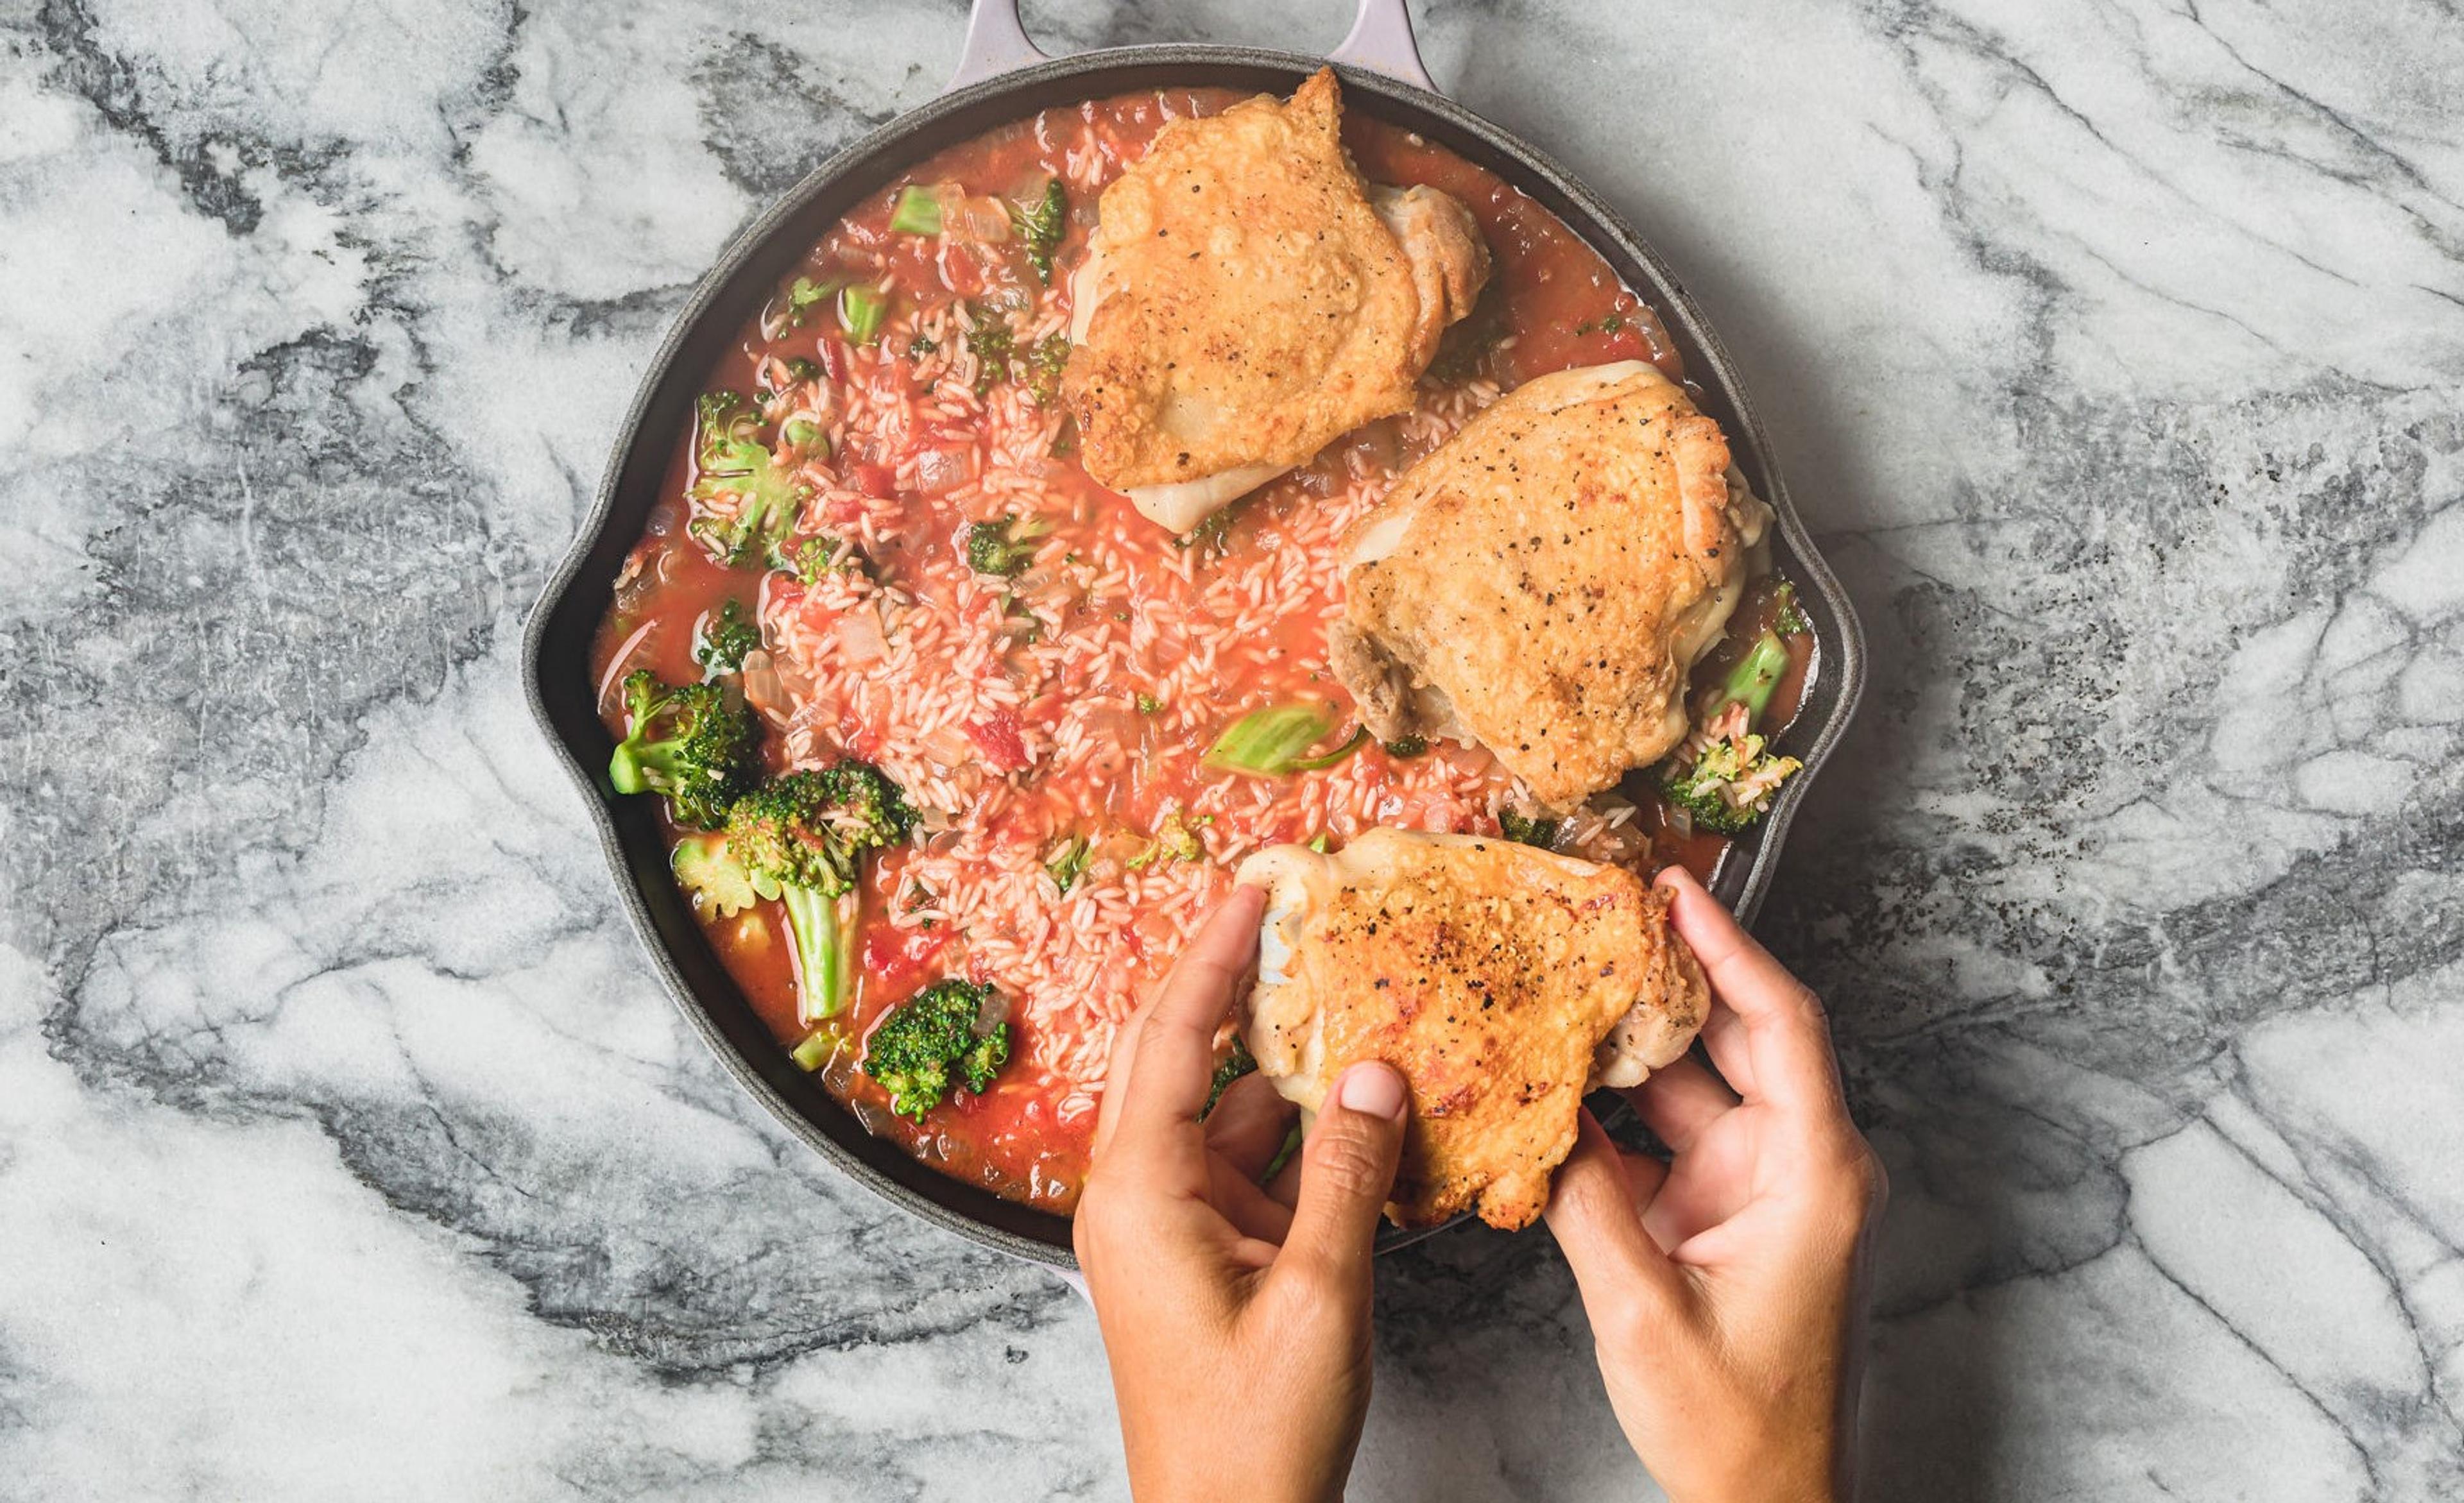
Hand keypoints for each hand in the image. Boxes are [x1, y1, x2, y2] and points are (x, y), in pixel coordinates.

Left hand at [1076, 883, 1411, 1502]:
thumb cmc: (1254, 1434)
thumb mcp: (1319, 1295)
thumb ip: (1347, 1175)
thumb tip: (1373, 1074)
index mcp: (1141, 1193)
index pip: (1171, 1037)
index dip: (1213, 956)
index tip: (1252, 889)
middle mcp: (1141, 1198)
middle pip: (1186, 1062)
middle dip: (1242, 990)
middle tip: (1295, 918)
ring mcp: (1172, 1230)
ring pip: (1230, 1118)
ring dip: (1291, 1072)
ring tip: (1358, 1003)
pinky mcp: (1206, 1260)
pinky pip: (1254, 1172)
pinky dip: (1305, 1141)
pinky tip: (1366, 1112)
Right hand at [1547, 867, 1885, 1502]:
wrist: (1765, 1502)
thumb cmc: (1737, 1427)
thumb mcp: (1645, 1313)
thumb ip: (1586, 1204)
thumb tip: (1537, 1117)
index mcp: (1812, 1176)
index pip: (1781, 1025)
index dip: (1730, 949)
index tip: (1677, 895)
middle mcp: (1796, 1166)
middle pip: (1739, 1036)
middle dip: (1676, 971)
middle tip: (1611, 907)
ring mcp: (1760, 1187)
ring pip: (1696, 1081)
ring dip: (1637, 1037)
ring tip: (1570, 975)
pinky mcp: (1722, 1212)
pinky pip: (1669, 1136)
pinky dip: (1617, 1107)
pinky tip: (1560, 1077)